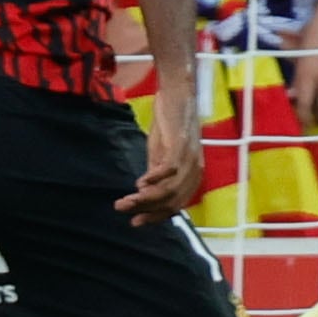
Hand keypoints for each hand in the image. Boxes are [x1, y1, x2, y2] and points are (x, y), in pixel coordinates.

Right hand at [116, 78, 204, 225]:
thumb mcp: (161, 153)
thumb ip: (157, 173)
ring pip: (169, 190)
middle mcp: (195, 171)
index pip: (175, 205)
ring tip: (125, 201)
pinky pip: (169, 170)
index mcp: (193, 176)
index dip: (155, 216)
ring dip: (145, 198)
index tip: (135, 223)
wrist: (177, 94)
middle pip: (171, 201)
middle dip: (145, 210)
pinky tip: (139, 183)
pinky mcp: (181, 145)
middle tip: (122, 210)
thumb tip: (144, 192)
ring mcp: (190, 159)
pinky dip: (153, 179)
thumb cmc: (169, 123)